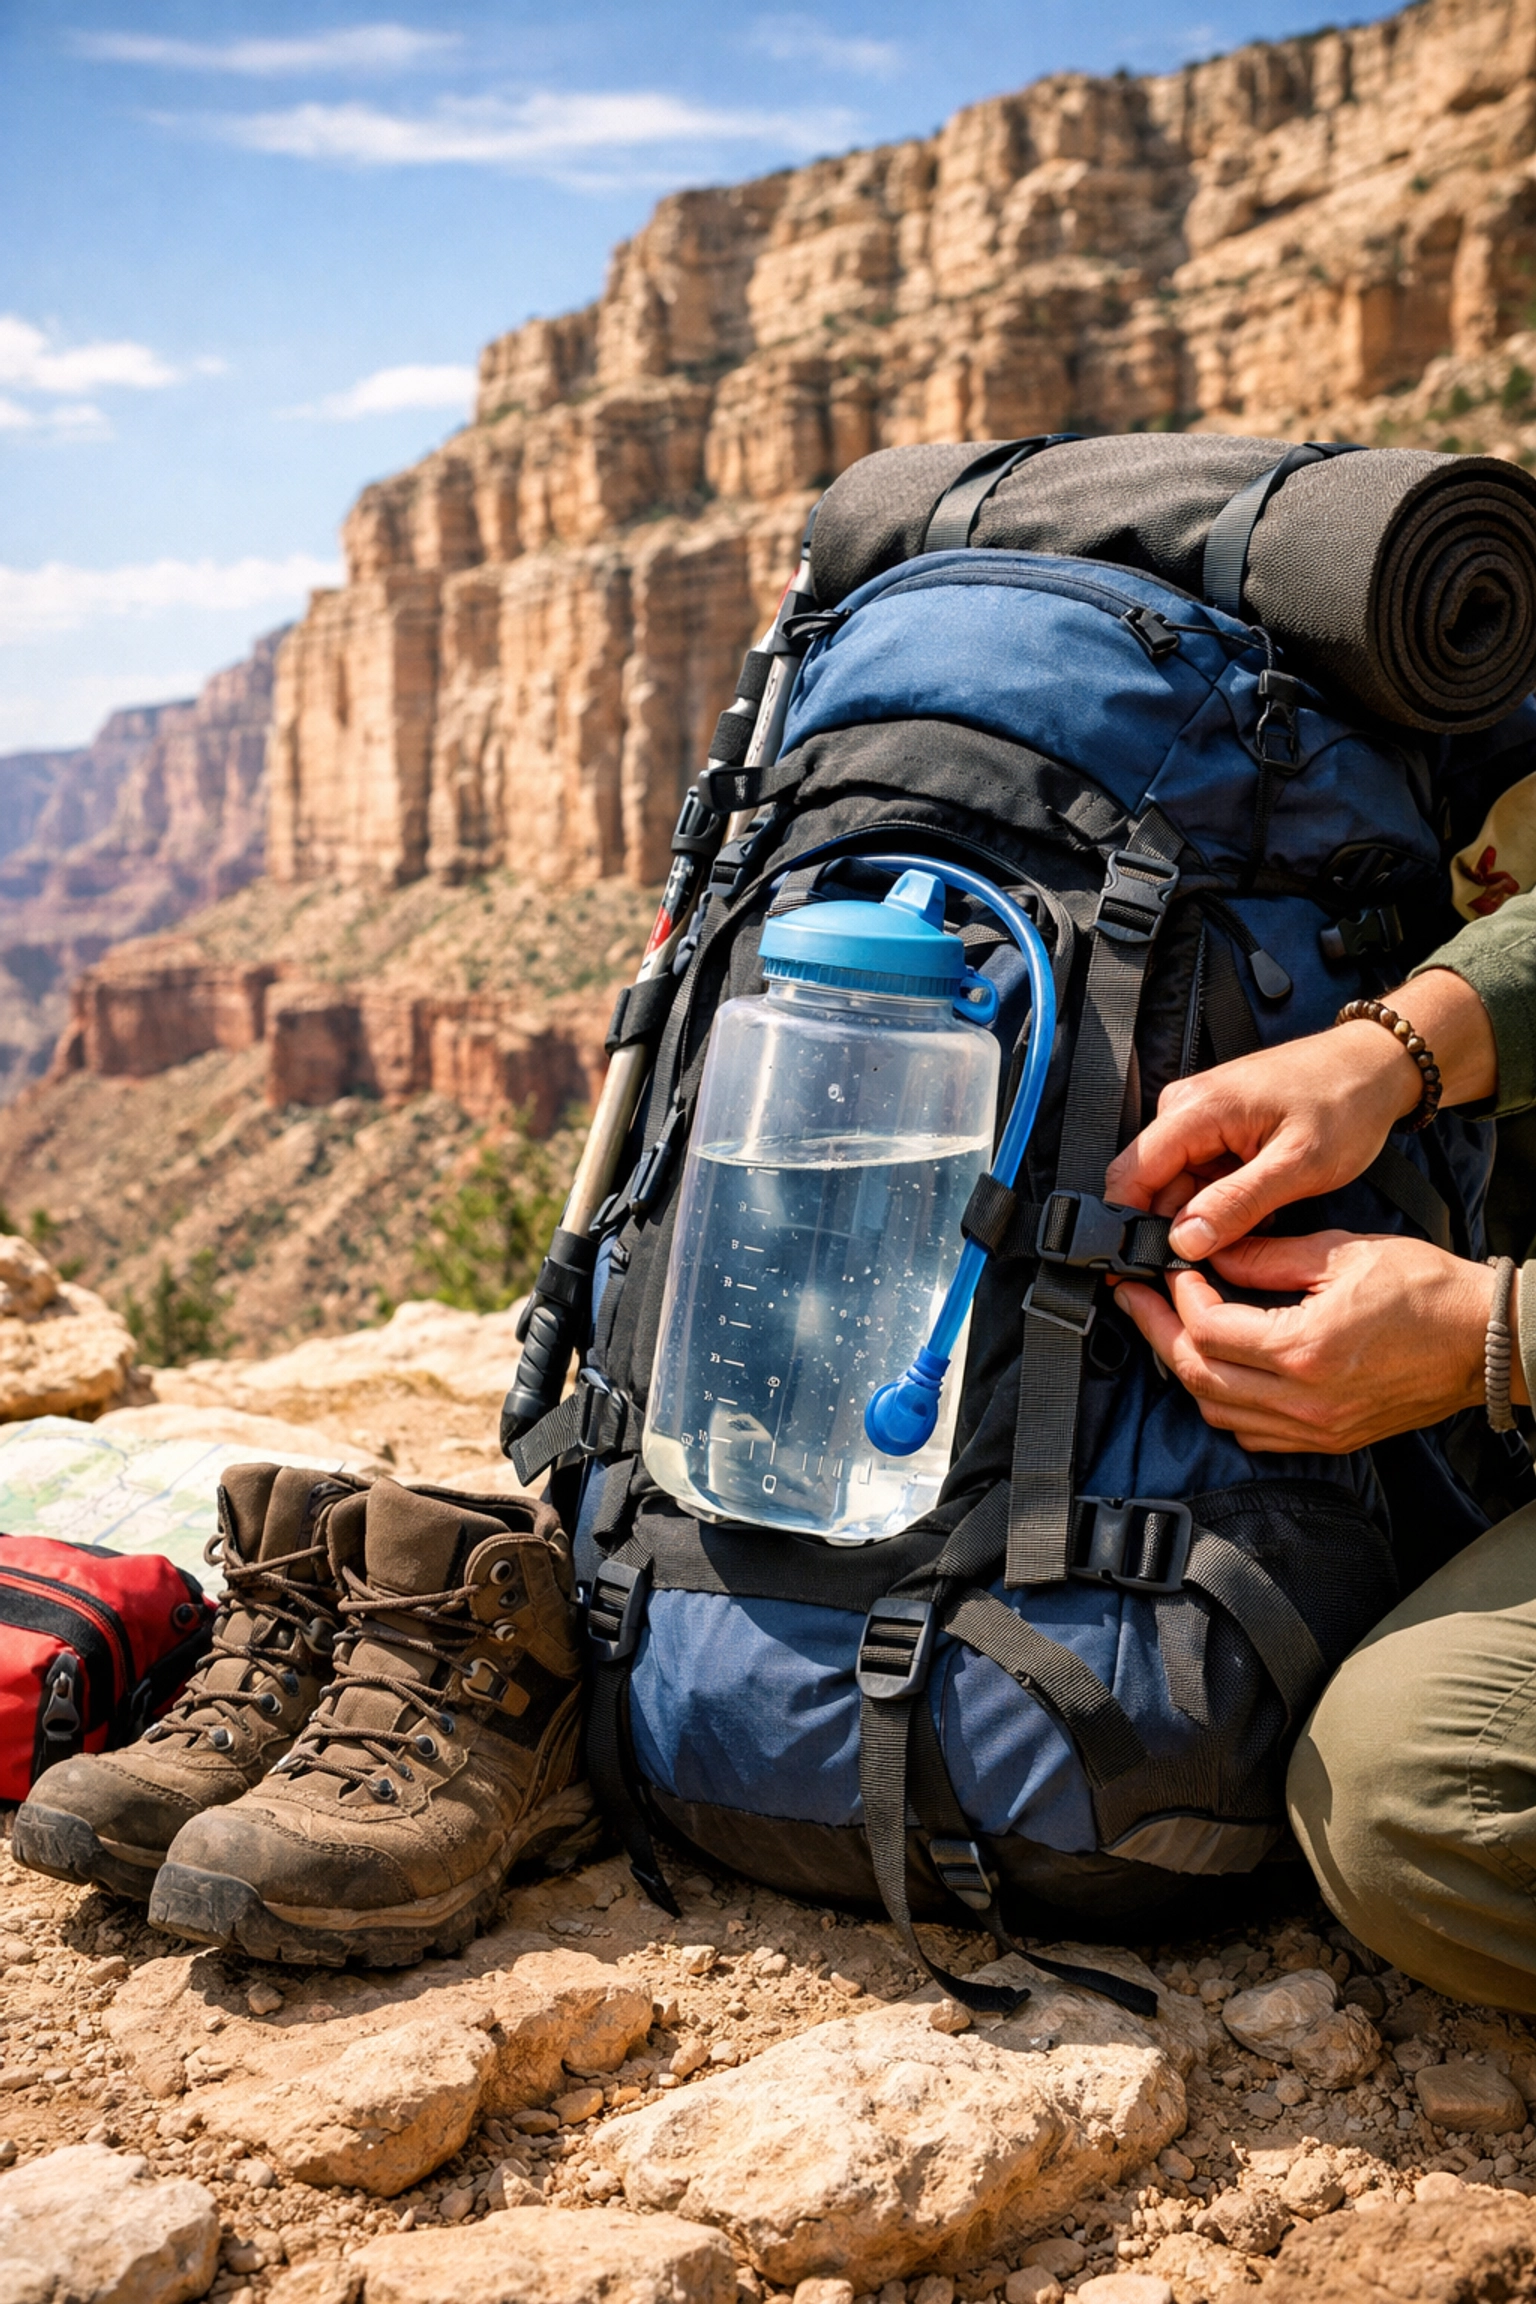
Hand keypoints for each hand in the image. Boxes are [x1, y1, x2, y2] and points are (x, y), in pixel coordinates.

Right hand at [1103, 969, 1497, 1259]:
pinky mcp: (1215, 1126)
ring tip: (1259, 1216)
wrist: (1377, 1065)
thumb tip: (1184, 1240)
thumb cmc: (1347, 1102)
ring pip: (1177, 1185)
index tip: (1142, 1268)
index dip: (1128, 1226)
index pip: (1130, 1175)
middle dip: (1177, 1226)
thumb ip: (1237, 1203)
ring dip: (1208, 1214)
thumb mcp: (1299, 1165)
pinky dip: (1224, 1198)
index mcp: (1195, 1110)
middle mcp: (1185, 1108)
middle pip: (1150, 1185)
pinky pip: (1200, 1175)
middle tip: (1226, 1252)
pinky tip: (1261, 1201)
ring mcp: (1199, 1116)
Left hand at [1112, 1232, 1520, 1452]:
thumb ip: (1267, 1256)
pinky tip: (1216, 1368)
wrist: (1486, 1341)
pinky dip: (1221, 1403)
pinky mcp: (1326, 1440)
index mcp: (1304, 1350)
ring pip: (1216, 1411)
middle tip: (1135, 1297)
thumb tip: (1212, 1254)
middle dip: (1157, 1332)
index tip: (1172, 1267)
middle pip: (1197, 1375)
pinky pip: (1250, 1434)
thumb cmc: (1427, 1291)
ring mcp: (1314, 1429)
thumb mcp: (1342, 1252)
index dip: (1179, 1294)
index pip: (1207, 1328)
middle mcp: (1302, 1401)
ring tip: (1167, 1328)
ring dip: (1185, 1369)